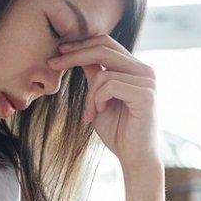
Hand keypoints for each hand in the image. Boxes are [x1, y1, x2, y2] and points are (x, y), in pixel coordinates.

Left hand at [47, 35, 159, 169]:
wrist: (134, 157)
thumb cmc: (117, 130)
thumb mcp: (98, 98)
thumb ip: (94, 76)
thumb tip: (77, 53)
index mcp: (134, 68)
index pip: (106, 43)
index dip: (81, 44)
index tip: (59, 51)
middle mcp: (144, 70)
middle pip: (104, 48)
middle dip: (75, 55)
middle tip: (53, 64)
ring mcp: (147, 81)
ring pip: (104, 73)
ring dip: (89, 95)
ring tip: (90, 113)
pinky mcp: (145, 94)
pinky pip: (110, 86)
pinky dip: (97, 100)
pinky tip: (100, 113)